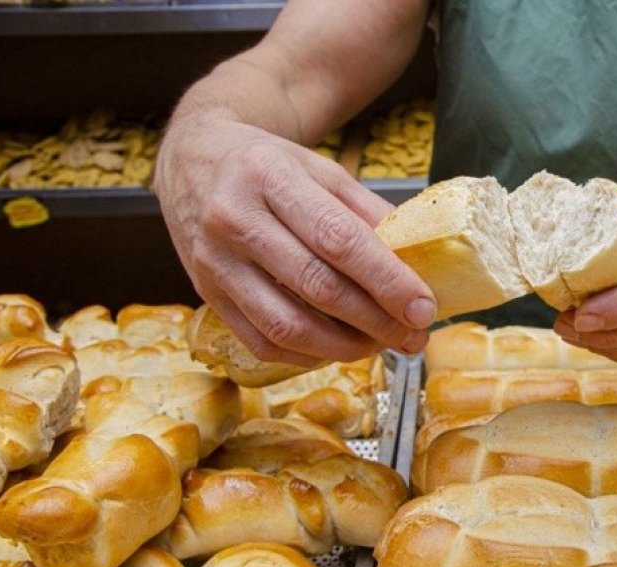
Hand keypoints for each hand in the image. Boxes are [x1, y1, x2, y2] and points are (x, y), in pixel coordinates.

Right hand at [154, 118, 435, 365]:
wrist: (193, 161)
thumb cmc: (268, 166)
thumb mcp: (321, 169)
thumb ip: (367, 213)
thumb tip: (417, 262)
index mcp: (272, 177)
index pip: (338, 239)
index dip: (387, 280)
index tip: (423, 307)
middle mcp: (236, 219)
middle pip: (317, 286)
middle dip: (376, 321)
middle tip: (414, 335)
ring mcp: (215, 262)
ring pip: (287, 325)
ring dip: (344, 346)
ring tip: (380, 344)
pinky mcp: (206, 294)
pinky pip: (261, 341)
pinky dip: (306, 354)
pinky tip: (336, 347)